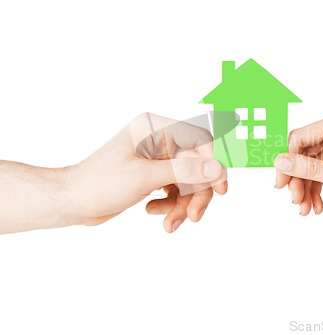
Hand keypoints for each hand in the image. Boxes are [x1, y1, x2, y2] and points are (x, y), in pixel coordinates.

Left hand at [68, 113, 226, 232]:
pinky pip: (176, 190)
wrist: (73, 201)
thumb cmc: (99, 183)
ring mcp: (157, 158)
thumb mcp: (144, 177)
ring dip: (182, 205)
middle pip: (196, 165)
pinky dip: (170, 205)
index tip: (220, 188)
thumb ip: (183, 171)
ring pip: (188, 181)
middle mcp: (159, 139)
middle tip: (194, 216)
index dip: (213, 163)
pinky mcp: (154, 174)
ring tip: (170, 224)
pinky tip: (152, 211)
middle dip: (195, 193)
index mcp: (154, 127)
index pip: (198, 140)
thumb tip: (216, 168)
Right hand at [274, 110, 322, 215]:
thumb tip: (280, 163)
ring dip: (305, 188)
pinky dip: (315, 190)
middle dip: (297, 179)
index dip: (286, 161)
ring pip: (308, 166)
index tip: (280, 184)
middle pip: (301, 153)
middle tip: (294, 200)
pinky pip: (319, 174)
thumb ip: (309, 170)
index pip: (299, 138)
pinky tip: (317, 207)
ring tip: (305, 210)